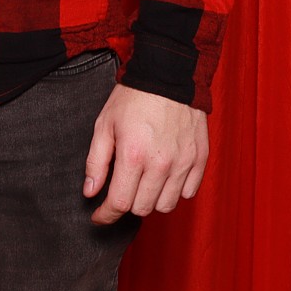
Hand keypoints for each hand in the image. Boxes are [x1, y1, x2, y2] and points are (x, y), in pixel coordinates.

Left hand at [82, 85, 207, 222]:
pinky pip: (188, 193)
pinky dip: (175, 190)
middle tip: (122, 187)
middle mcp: (161, 164)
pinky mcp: (200, 159)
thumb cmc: (133, 98)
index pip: (119, 203)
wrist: (168, 75)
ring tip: (144, 181)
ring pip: (166, 205)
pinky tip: (164, 176)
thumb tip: (90, 192)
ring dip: (151, 199)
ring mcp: (183, 163)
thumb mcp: (104, 124)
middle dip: (127, 203)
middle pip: (142, 208)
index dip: (105, 215)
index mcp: (133, 155)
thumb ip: (96, 162)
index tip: (99, 216)